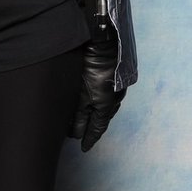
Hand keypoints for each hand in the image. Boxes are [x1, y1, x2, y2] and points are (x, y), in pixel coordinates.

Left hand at [70, 33, 124, 151]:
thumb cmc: (92, 67)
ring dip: (94, 114)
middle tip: (81, 135)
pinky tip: (93, 98)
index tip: (83, 148)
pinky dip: (99, 101)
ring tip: (85, 119)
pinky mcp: (115, 77)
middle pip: (102, 118)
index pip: (97, 128)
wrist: (105, 42)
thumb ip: (78, 114)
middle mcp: (115, 99)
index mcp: (107, 105)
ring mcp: (116, 87)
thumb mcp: (82, 94)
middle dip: (91, 127)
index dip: (89, 138)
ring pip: (104, 106)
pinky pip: (107, 95)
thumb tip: (75, 132)